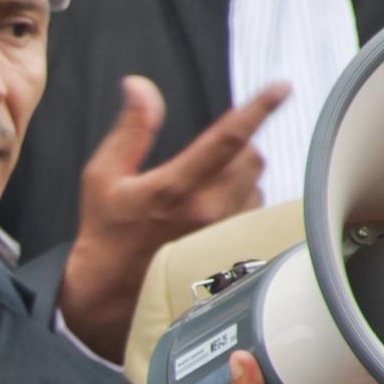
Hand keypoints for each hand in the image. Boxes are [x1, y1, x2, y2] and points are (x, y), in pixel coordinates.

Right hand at [59, 76, 286, 362]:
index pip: (227, 139)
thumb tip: (140, 85)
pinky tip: (215, 214)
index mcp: (174, 188)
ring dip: (241, 178)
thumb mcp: (103, 176)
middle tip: (214, 155)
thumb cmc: (106, 235)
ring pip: (256, 187)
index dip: (257, 109)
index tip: (280, 87)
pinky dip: (242, 204)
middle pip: (252, 159)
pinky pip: (254, 215)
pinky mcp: (232, 255)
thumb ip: (131, 129)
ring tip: (207, 190)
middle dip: (240, 147)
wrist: (110, 298)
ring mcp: (223, 237)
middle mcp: (206, 212)